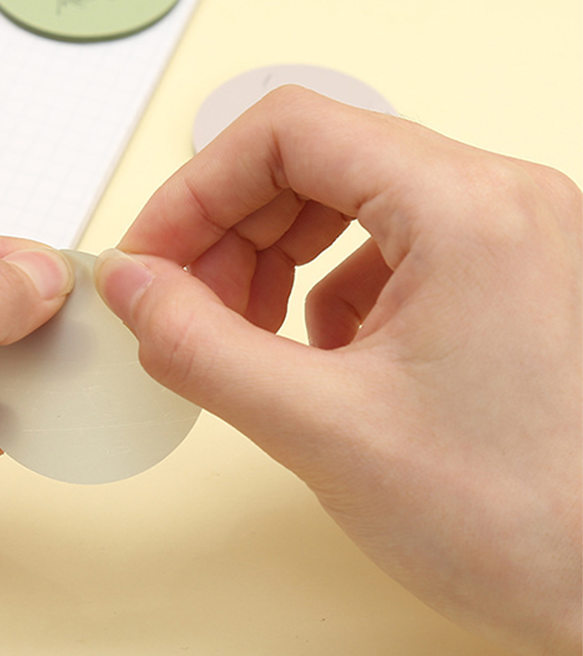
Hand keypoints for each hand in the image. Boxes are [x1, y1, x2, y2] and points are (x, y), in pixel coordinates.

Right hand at [95, 86, 580, 655]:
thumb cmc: (524, 524)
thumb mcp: (323, 429)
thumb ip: (200, 345)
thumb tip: (130, 285)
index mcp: (464, 206)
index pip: (286, 132)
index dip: (196, 190)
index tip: (151, 259)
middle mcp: (498, 200)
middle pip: (314, 161)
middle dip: (229, 231)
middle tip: (182, 308)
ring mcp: (510, 237)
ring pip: (347, 202)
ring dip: (272, 260)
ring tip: (243, 337)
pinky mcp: (506, 280)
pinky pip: (387, 249)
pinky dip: (326, 291)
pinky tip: (318, 361)